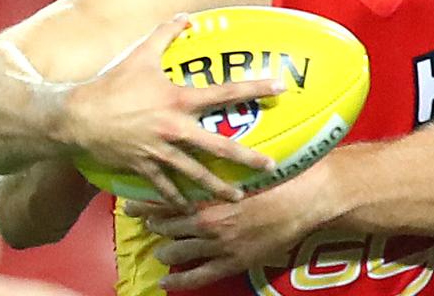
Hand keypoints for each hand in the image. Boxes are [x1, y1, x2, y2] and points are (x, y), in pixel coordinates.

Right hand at [61, 15, 285, 206]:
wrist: (76, 116)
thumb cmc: (110, 82)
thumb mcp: (139, 53)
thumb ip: (165, 33)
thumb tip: (186, 16)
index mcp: (178, 100)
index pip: (224, 92)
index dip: (253, 88)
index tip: (278, 88)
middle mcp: (174, 128)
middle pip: (218, 146)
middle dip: (246, 157)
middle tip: (269, 165)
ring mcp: (159, 151)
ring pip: (195, 174)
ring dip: (217, 187)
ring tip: (237, 198)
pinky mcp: (143, 167)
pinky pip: (165, 186)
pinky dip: (177, 198)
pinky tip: (190, 207)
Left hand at [135, 176, 322, 290]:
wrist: (303, 199)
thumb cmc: (277, 176)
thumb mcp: (243, 166)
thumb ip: (221, 166)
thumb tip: (208, 151)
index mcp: (208, 194)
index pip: (166, 199)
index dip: (146, 202)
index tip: (130, 202)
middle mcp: (207, 220)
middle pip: (167, 225)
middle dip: (151, 225)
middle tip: (142, 223)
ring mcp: (218, 244)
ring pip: (177, 250)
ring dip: (164, 249)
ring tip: (158, 249)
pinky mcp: (232, 262)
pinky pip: (198, 276)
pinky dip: (179, 280)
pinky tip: (166, 281)